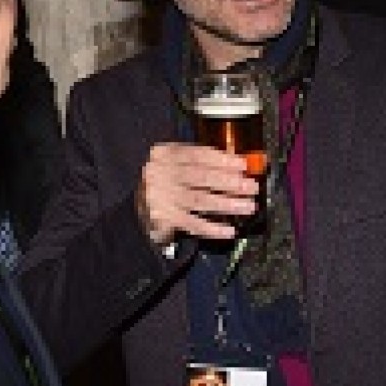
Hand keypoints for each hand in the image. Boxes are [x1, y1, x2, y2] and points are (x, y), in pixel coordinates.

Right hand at [136, 142, 258, 245]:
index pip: (197, 155)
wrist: (134, 208)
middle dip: (230, 182)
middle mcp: (161, 174)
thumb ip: (203, 163)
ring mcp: (162, 197)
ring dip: (228, 204)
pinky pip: (193, 224)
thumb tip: (239, 164)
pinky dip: (213, 228)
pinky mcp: (164, 219)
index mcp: (165, 155)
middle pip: (202, 177)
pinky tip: (229, 230)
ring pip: (200, 200)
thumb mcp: (177, 165)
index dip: (223, 160)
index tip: (243, 165)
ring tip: (248, 206)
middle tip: (251, 186)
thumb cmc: (165, 182)